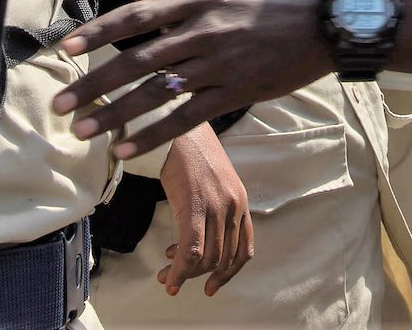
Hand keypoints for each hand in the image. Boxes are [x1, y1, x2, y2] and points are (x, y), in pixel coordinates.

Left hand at [55, 0, 329, 157]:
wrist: (325, 21)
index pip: (135, 17)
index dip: (98, 34)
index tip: (66, 51)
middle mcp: (203, 31)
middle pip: (137, 61)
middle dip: (95, 85)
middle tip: (61, 104)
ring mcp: (220, 64)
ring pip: (157, 93)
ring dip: (116, 115)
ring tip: (83, 131)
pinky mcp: (237, 92)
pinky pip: (188, 117)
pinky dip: (155, 135)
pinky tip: (127, 149)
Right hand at [157, 127, 253, 296]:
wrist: (176, 127)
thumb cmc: (191, 150)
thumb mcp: (215, 179)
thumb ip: (216, 205)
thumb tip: (202, 235)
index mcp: (240, 200)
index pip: (244, 249)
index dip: (228, 273)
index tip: (211, 284)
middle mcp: (233, 206)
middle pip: (222, 258)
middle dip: (199, 276)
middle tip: (178, 277)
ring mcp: (215, 207)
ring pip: (206, 259)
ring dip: (185, 274)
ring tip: (167, 274)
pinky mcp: (194, 206)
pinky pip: (191, 251)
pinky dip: (179, 270)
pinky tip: (168, 275)